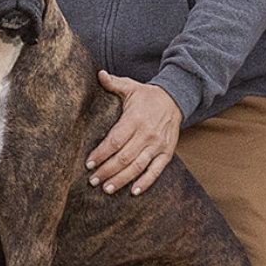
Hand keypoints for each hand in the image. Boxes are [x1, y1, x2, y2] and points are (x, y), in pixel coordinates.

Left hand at [85, 72, 181, 195]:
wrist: (176, 99)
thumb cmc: (148, 95)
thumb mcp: (131, 87)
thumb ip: (114, 83)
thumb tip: (99, 74)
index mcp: (135, 118)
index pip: (115, 141)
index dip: (101, 154)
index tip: (89, 163)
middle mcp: (147, 134)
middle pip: (124, 157)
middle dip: (107, 171)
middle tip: (92, 181)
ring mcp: (158, 145)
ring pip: (138, 167)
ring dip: (122, 180)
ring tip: (107, 189)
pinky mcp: (167, 153)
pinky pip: (156, 171)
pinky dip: (145, 183)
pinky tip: (133, 192)